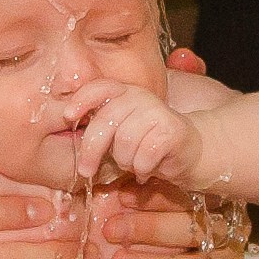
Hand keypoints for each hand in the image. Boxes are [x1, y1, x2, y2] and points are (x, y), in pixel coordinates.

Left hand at [64, 80, 204, 187]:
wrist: (190, 150)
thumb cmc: (146, 143)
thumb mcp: (120, 131)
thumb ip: (101, 126)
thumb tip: (70, 129)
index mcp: (124, 92)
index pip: (99, 88)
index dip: (81, 100)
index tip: (68, 116)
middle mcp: (140, 97)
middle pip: (106, 122)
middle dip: (91, 150)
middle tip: (85, 170)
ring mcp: (157, 112)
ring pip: (124, 143)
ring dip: (125, 162)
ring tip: (132, 165)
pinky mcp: (172, 130)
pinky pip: (144, 156)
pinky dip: (142, 169)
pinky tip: (147, 170)